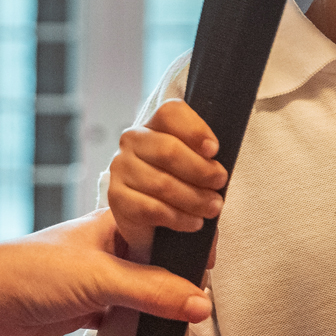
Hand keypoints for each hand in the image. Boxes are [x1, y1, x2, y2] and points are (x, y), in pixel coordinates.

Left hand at [0, 209, 211, 335]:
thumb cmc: (32, 272)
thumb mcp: (102, 278)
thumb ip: (153, 290)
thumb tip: (200, 303)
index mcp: (114, 223)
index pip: (165, 224)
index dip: (189, 241)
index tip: (212, 266)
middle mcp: (108, 248)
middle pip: (157, 261)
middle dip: (178, 278)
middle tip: (204, 299)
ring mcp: (97, 279)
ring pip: (141, 289)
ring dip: (158, 303)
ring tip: (187, 319)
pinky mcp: (85, 308)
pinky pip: (123, 314)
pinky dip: (137, 323)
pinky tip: (153, 334)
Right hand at [108, 100, 227, 259]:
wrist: (149, 215)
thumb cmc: (179, 182)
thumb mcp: (195, 165)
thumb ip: (206, 160)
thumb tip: (217, 171)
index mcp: (155, 124)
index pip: (171, 113)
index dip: (195, 130)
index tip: (214, 150)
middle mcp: (133, 140)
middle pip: (168, 150)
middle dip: (201, 170)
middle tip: (219, 182)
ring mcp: (121, 167)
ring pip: (161, 183)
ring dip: (194, 199)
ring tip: (212, 208)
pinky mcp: (116, 197)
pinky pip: (150, 208)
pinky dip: (178, 217)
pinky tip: (193, 222)